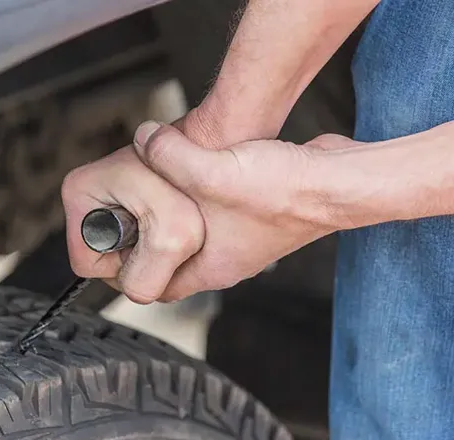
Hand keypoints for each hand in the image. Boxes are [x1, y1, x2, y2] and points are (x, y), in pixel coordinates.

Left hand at [62, 121, 355, 303]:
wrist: (339, 181)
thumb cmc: (284, 192)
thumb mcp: (211, 171)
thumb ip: (168, 155)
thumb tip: (143, 139)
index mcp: (211, 267)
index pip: (156, 286)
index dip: (130, 269)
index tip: (114, 244)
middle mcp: (227, 260)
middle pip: (172, 261)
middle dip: (148, 241)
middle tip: (128, 214)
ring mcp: (243, 240)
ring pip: (194, 236)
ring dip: (174, 217)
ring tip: (154, 192)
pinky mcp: (256, 217)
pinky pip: (215, 214)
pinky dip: (198, 200)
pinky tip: (195, 172)